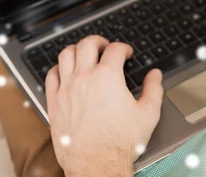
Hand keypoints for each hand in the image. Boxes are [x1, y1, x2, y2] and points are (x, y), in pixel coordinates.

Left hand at [45, 36, 162, 176]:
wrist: (97, 164)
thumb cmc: (120, 142)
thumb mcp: (148, 114)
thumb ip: (154, 89)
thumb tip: (154, 75)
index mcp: (108, 77)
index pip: (115, 49)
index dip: (124, 48)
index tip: (126, 53)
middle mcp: (85, 78)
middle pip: (87, 44)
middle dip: (99, 41)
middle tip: (105, 46)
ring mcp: (66, 89)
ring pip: (66, 54)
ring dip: (77, 49)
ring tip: (85, 53)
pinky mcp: (54, 102)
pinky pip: (51, 75)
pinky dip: (58, 68)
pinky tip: (65, 71)